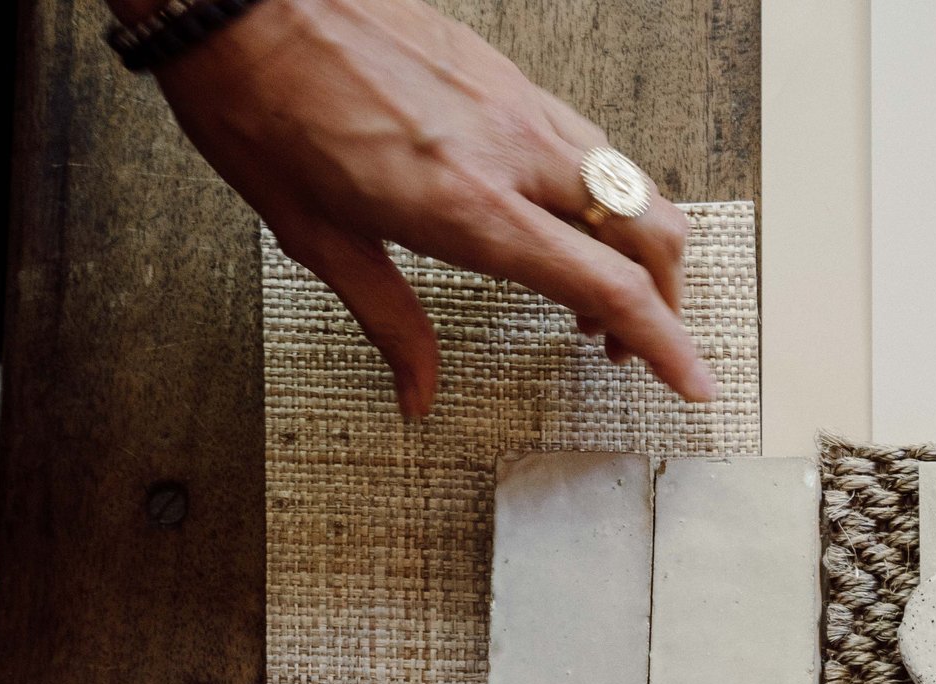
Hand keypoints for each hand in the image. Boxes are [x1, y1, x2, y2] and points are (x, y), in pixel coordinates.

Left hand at [148, 0, 715, 414]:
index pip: (607, 287)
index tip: (693, 383)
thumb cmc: (262, 105)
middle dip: (666, 299)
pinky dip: (599, 196)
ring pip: (628, 182)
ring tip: (590, 290)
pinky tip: (556, 218)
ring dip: (635, 247)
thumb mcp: (316, 238)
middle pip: (649, 232)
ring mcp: (516, 103)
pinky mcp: (505, 74)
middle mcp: (510, 150)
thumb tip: (419, 392)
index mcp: (468, 205)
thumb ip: (390, 322)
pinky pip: (586, 143)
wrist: (242, 1)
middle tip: (631, 345)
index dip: (665, 344)